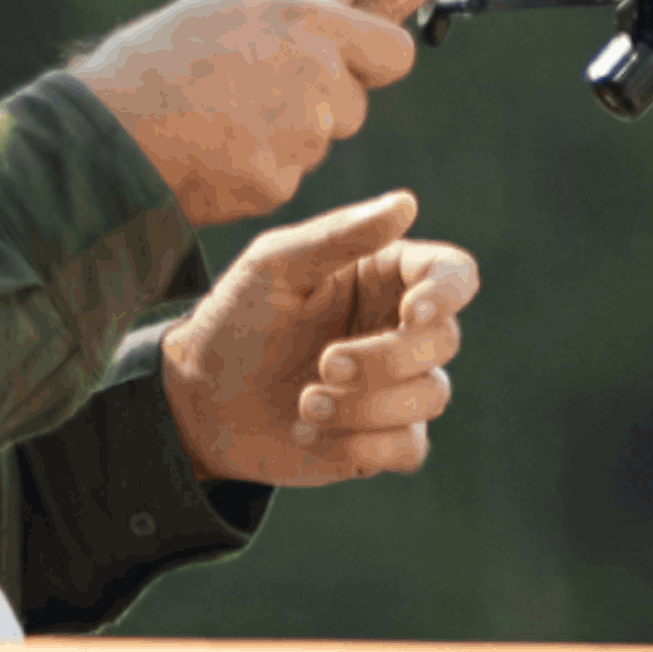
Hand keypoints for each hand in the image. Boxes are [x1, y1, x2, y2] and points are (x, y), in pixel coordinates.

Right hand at [74, 0, 415, 227]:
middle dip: (320, 105)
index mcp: (309, 25)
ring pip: (316, 143)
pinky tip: (213, 152)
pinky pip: (284, 178)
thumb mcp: (230, 9)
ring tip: (220, 119)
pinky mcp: (276, 183)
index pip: (394, 53)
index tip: (351, 66)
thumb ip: (304, 0)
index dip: (375, 62)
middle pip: (354, 106)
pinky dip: (257, 171)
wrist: (104, 131)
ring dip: (285, 138)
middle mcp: (316, 77)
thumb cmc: (160, 57)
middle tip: (254, 94)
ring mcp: (299, 135)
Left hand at [159, 188, 471, 489]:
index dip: (447, 293)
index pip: (454, 274)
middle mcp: (399, 330)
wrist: (199, 399)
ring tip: (306, 403)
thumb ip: (339, 235)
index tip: (413, 312)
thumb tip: (407, 203)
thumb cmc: (238, 319)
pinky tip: (315, 435)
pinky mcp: (381, 438)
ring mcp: (395, 387)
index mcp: (385, 278)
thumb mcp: (274, 266)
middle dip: (386, 358)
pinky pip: (411, 448)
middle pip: (445, 340)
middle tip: (325, 364)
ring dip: (367, 404)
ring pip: (431, 395)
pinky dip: (369, 445)